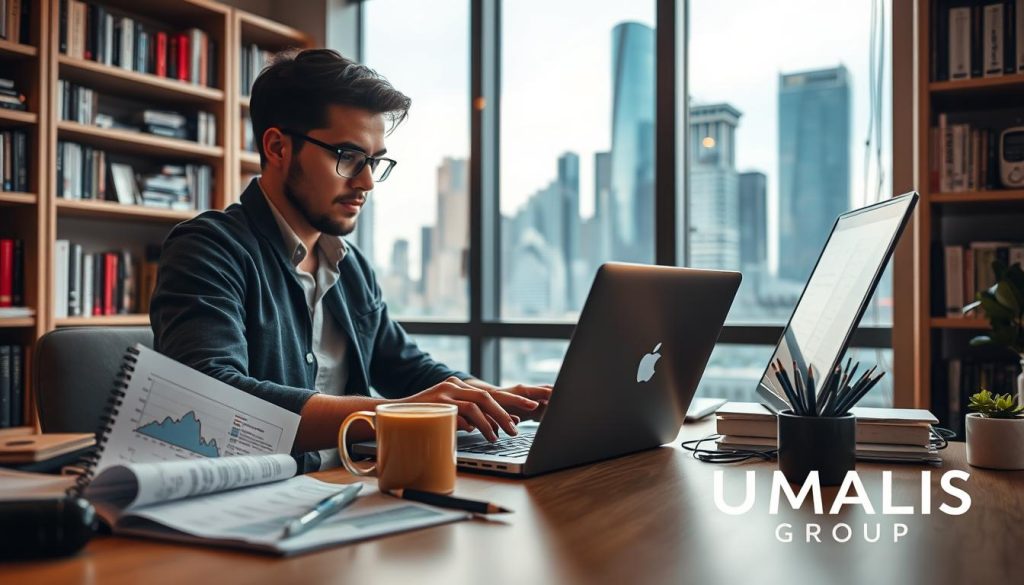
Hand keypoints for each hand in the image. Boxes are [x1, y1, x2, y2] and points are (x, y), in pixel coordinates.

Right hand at [399, 377, 539, 441]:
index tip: (530, 409)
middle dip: (508, 410)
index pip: (489, 394)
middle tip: (519, 426)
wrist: (387, 415)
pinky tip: (482, 434)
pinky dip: (475, 423)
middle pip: (487, 395)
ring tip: (502, 435)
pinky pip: (463, 411)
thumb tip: (493, 427)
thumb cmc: (420, 420)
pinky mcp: (438, 401)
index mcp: (458, 387)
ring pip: (478, 403)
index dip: (511, 402)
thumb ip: (468, 419)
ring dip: (493, 421)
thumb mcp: (448, 417)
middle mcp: (454, 384)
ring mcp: (445, 391)